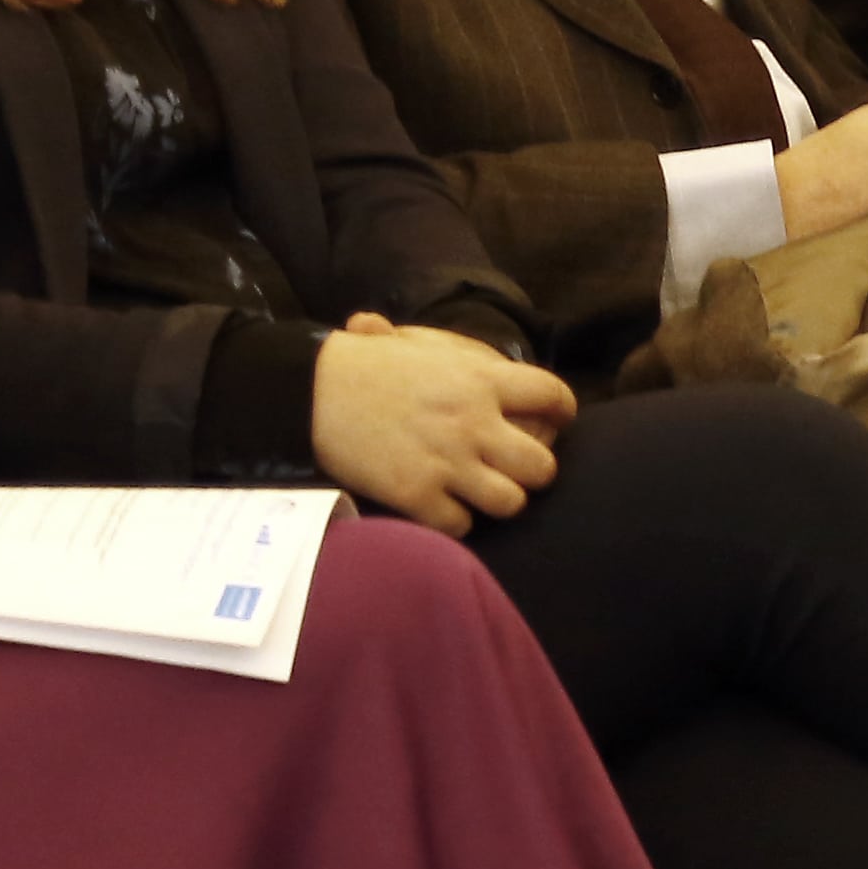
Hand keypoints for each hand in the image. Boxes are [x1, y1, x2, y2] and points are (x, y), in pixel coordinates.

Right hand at [311, 318, 577, 535]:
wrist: (307, 393)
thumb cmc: (360, 364)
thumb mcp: (413, 343)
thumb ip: (445, 347)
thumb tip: (458, 349)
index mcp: (482, 379)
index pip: (554, 397)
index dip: (560, 412)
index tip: (554, 420)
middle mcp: (474, 423)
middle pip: (543, 467)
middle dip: (534, 471)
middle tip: (516, 468)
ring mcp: (448, 463)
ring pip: (511, 503)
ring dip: (499, 499)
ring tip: (481, 491)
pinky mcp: (417, 496)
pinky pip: (462, 525)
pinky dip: (456, 520)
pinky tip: (441, 505)